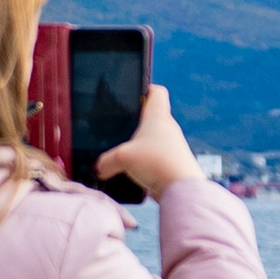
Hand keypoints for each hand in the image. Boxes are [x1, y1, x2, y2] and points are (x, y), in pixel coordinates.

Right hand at [95, 84, 198, 198]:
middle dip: (135, 121)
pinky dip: (144, 162)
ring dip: (139, 144)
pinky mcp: (172, 163)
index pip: (157, 92)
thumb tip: (98, 168)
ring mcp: (172, 146)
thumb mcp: (122, 158)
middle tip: (117, 127)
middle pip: (152, 117)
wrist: (181, 189)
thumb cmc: (156, 163)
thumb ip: (105, 161)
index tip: (132, 94)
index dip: (145, 88)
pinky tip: (132, 171)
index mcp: (158, 116)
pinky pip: (155, 158)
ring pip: (153, 139)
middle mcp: (168, 128)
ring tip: (121, 152)